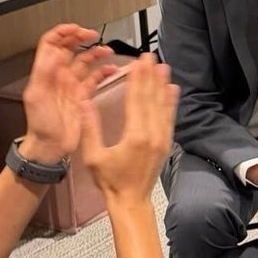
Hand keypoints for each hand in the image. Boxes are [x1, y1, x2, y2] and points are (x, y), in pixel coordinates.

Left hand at [21, 25, 114, 162]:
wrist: (50, 148)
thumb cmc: (40, 125)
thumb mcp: (36, 96)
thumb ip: (45, 71)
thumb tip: (57, 51)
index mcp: (46, 72)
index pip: (51, 43)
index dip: (63, 32)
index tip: (76, 29)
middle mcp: (58, 76)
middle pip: (69, 48)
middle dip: (81, 38)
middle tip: (93, 35)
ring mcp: (71, 86)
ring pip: (84, 62)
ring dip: (95, 54)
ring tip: (107, 50)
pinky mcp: (82, 97)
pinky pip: (94, 80)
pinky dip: (103, 73)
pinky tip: (111, 70)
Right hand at [79, 54, 177, 205]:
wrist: (131, 202)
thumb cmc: (110, 182)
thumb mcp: (94, 156)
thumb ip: (90, 128)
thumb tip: (84, 101)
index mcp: (135, 136)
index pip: (137, 99)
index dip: (138, 78)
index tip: (139, 60)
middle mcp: (153, 135)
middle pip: (152, 98)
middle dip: (151, 75)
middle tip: (150, 56)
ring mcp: (162, 139)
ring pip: (163, 106)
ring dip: (162, 85)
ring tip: (163, 66)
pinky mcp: (165, 144)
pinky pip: (169, 118)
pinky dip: (171, 103)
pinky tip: (173, 90)